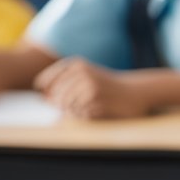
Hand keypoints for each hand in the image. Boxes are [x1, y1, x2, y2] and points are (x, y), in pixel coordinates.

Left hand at [33, 58, 150, 118]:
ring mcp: (88, 84)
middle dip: (61, 106)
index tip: (59, 98)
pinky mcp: (95, 98)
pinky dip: (83, 116)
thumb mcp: (85, 76)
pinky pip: (78, 113)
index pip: (43, 83)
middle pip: (54, 97)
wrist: (136, 91)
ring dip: (73, 112)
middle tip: (79, 105)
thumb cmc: (106, 86)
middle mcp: (81, 71)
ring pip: (65, 106)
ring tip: (88, 108)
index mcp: (76, 64)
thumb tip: (44, 99)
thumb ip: (62, 84)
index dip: (48, 94)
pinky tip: (95, 110)